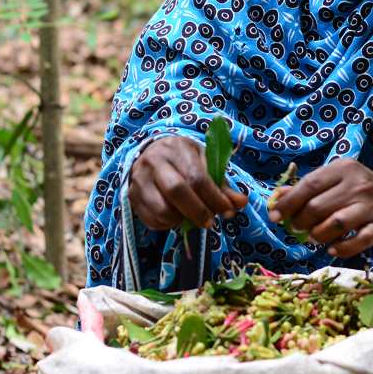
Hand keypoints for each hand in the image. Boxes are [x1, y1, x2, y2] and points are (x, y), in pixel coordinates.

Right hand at [128, 136, 248, 231]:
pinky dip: (167, 225)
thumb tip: (240, 203)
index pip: (197, 177)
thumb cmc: (183, 159)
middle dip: (198, 211)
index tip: (228, 211)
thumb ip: (222, 184)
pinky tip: (175, 216)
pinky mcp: (132, 196)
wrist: (150, 154)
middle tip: (210, 223)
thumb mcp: (204, 163)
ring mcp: (139, 179)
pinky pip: (151, 220)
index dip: (214, 198)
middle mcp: (154, 161)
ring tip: (190, 216)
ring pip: (162, 209)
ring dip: (181, 220)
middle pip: (176, 191)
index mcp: (176, 148)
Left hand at [267, 159, 372, 257]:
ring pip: (336, 224)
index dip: (289, 202)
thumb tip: (277, 197)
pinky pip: (357, 242)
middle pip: (319, 207)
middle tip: (297, 227)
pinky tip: (332, 248)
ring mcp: (370, 207)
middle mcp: (358, 185)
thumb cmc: (355, 189)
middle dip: (301, 221)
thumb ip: (306, 188)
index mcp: (344, 169)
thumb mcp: (333, 180)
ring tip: (313, 237)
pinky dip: (341, 248)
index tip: (274, 216)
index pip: (310, 184)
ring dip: (318, 234)